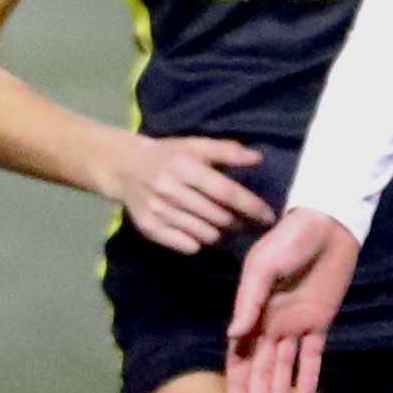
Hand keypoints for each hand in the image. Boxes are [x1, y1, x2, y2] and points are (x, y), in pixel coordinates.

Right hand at [105, 135, 272, 255]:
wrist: (124, 168)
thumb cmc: (167, 155)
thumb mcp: (194, 146)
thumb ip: (226, 151)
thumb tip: (258, 158)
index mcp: (184, 167)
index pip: (226, 192)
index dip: (251, 206)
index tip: (269, 217)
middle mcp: (170, 190)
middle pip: (219, 217)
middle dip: (240, 223)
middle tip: (248, 223)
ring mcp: (159, 212)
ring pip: (206, 235)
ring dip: (222, 234)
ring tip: (225, 227)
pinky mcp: (150, 229)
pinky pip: (188, 246)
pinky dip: (200, 242)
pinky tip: (201, 231)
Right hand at [224, 208, 360, 392]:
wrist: (328, 225)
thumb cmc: (289, 240)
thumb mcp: (262, 266)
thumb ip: (249, 300)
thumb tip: (233, 334)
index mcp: (253, 312)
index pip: (241, 356)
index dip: (237, 384)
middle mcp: (271, 323)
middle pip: (262, 370)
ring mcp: (296, 325)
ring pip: (284, 368)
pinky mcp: (320, 322)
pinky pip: (312, 355)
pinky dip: (308, 375)